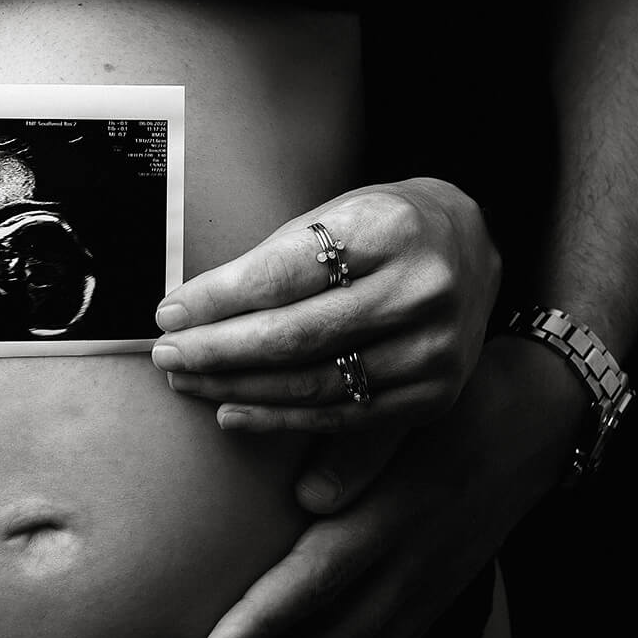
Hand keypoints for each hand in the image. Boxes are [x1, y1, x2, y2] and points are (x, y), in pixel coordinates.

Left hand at [151, 178, 498, 432]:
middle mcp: (420, 290)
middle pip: (295, 336)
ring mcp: (432, 349)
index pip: (283, 274)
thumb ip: (271, 264)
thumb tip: (190, 313)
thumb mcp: (333, 217)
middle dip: (216, 351)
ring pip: (313, 384)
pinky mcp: (432, 395)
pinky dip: (278, 419)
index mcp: (390, 229)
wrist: (471, 247)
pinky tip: (231, 411)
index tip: (168, 312)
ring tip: (187, 381)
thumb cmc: (381, 230)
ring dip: (236, 389)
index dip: (217, 299)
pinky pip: (340, 419)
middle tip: (166, 355)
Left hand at [183, 336, 582, 637]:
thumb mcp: (413, 406)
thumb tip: (307, 493)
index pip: (325, 574)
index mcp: (397, 511)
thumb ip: (361, 444)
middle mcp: (411, 567)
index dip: (268, 620)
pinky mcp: (430, 612)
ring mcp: (424, 598)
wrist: (540, 419)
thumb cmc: (455, 398)